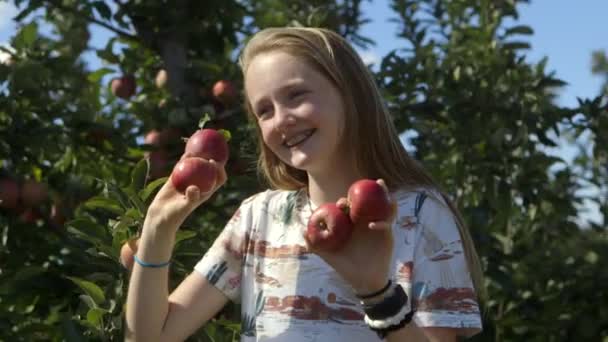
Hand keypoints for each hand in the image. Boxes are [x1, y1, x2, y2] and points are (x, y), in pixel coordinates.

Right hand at [145, 153, 226, 230]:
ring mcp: (189, 181)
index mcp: (206, 192)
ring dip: (200, 156)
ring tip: (201, 146)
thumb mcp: (184, 207)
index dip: (220, 170)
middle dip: (212, 159)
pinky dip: (186, 159)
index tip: (216, 162)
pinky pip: (183, 166)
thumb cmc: (175, 214)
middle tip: (211, 149)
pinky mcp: (178, 178)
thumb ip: (191, 198)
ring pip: (196, 166)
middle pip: (210, 170)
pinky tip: (187, 150)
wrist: (161, 215)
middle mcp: (199, 185)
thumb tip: (194, 188)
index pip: (218, 179)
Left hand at [304, 179, 397, 294]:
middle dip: (360, 194)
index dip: (343, 202)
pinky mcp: (387, 232)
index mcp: (349, 224)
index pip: (347, 208)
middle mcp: (363, 221)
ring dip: (382, 194)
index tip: (340, 204)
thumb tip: (302, 231)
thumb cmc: (345, 267)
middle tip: (351, 198)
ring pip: (380, 206)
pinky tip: (373, 225)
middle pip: (364, 202)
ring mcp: (376, 224)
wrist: (365, 280)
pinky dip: (383, 220)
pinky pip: (388, 222)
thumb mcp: (329, 255)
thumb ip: (315, 245)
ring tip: (380, 183)